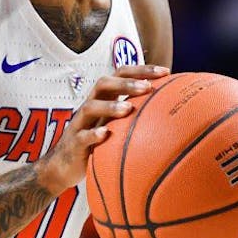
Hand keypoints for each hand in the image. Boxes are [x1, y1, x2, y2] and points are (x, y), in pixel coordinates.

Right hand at [37, 64, 169, 191]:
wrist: (64, 167)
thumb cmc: (97, 143)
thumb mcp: (117, 126)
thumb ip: (136, 116)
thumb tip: (173, 113)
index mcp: (103, 99)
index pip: (121, 75)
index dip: (141, 70)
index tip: (166, 72)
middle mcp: (91, 106)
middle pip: (104, 83)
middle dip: (126, 82)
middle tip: (148, 87)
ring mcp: (80, 124)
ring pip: (90, 107)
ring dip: (110, 106)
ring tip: (129, 109)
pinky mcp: (74, 143)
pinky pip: (82, 136)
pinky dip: (94, 134)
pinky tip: (106, 135)